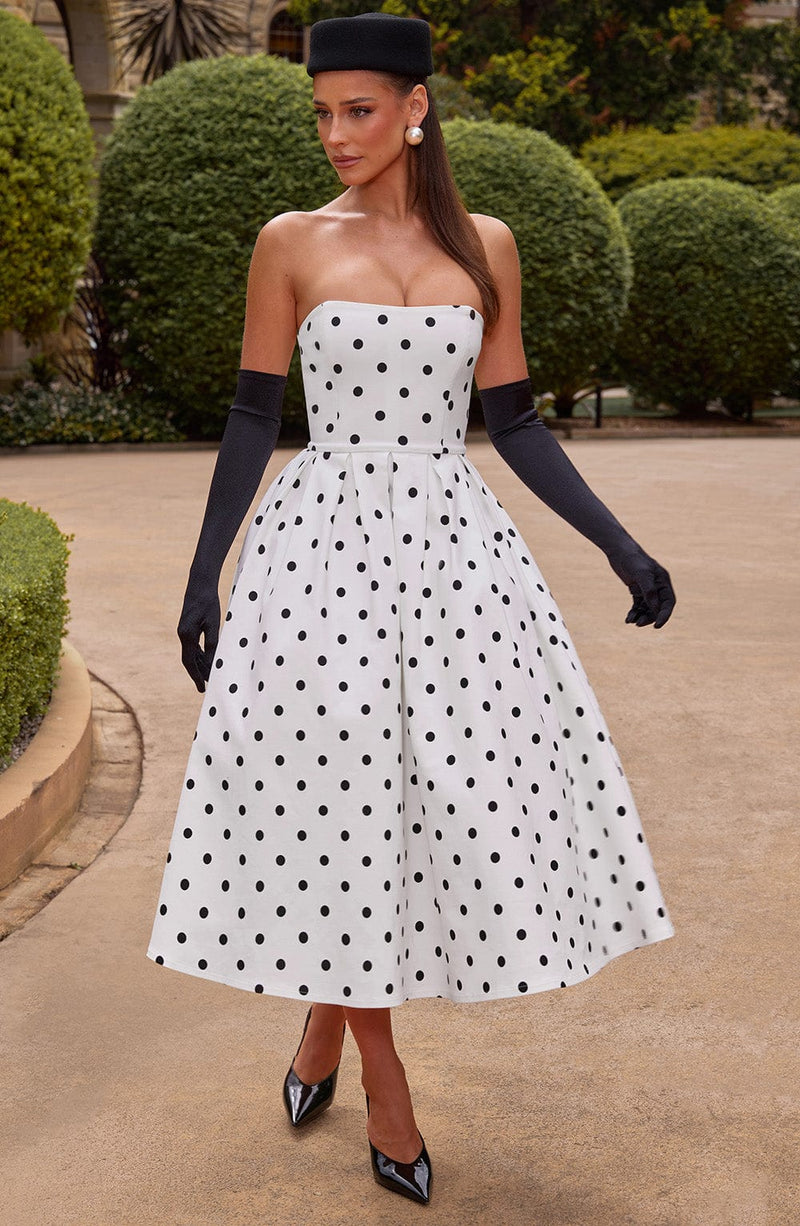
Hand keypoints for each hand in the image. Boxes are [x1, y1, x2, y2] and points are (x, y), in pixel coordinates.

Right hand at [177, 575, 219, 691]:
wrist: (200, 583)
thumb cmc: (209, 602)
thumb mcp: (214, 624)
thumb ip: (212, 643)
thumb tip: (213, 662)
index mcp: (187, 635)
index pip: (189, 661)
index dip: (196, 676)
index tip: (202, 687)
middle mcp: (182, 634)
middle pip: (189, 660)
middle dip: (197, 673)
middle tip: (204, 687)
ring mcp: (184, 630)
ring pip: (190, 653)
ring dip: (198, 665)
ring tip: (207, 676)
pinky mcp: (187, 626)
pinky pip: (192, 645)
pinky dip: (198, 654)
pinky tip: (206, 659)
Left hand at [607, 546, 675, 628]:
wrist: (619, 550)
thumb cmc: (633, 559)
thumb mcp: (641, 574)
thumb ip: (649, 591)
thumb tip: (655, 609)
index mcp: (663, 581)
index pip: (668, 603)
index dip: (664, 615)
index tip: (657, 626)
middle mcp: (657, 586)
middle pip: (657, 608)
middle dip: (649, 617)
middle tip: (639, 624)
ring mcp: (647, 588)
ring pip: (647, 608)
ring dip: (641, 616)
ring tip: (631, 621)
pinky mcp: (637, 589)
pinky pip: (638, 605)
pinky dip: (634, 612)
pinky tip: (628, 618)